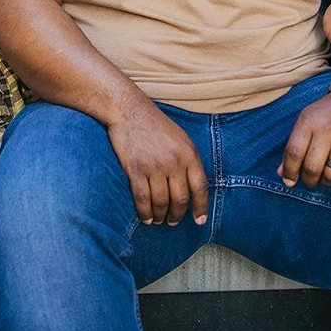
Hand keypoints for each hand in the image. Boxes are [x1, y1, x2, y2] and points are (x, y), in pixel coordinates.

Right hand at [106, 100, 208, 225]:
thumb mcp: (181, 138)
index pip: (200, 187)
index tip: (199, 220)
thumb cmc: (155, 124)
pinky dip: (145, 212)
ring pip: (161, 202)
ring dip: (160, 215)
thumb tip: (193, 187)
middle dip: (178, 215)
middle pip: (180, 198)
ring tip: (159, 220)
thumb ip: (188, 160)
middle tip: (173, 221)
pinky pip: (142, 198)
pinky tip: (146, 218)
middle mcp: (174, 162)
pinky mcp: (135, 169)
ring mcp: (154, 166)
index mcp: (189, 153)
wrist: (128, 110)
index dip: (201, 207)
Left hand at [279, 88, 330, 187]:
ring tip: (325, 176)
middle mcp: (328, 132)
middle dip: (308, 180)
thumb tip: (284, 174)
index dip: (289, 171)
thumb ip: (293, 146)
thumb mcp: (306, 120)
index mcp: (309, 122)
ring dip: (325, 182)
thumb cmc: (328, 113)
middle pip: (312, 168)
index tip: (289, 180)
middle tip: (309, 179)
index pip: (294, 153)